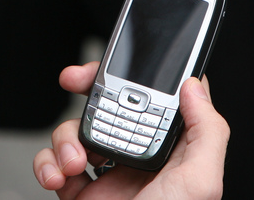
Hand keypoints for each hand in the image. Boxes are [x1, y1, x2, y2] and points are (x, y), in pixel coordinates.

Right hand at [33, 63, 228, 199]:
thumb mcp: (201, 183)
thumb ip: (207, 132)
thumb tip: (194, 87)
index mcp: (171, 151)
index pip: (152, 98)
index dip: (131, 76)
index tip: (112, 66)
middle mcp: (138, 160)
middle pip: (107, 106)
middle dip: (86, 92)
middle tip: (73, 81)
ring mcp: (106, 176)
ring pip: (75, 131)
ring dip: (64, 137)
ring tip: (72, 160)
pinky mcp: (79, 195)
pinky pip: (53, 164)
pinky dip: (46, 164)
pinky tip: (56, 176)